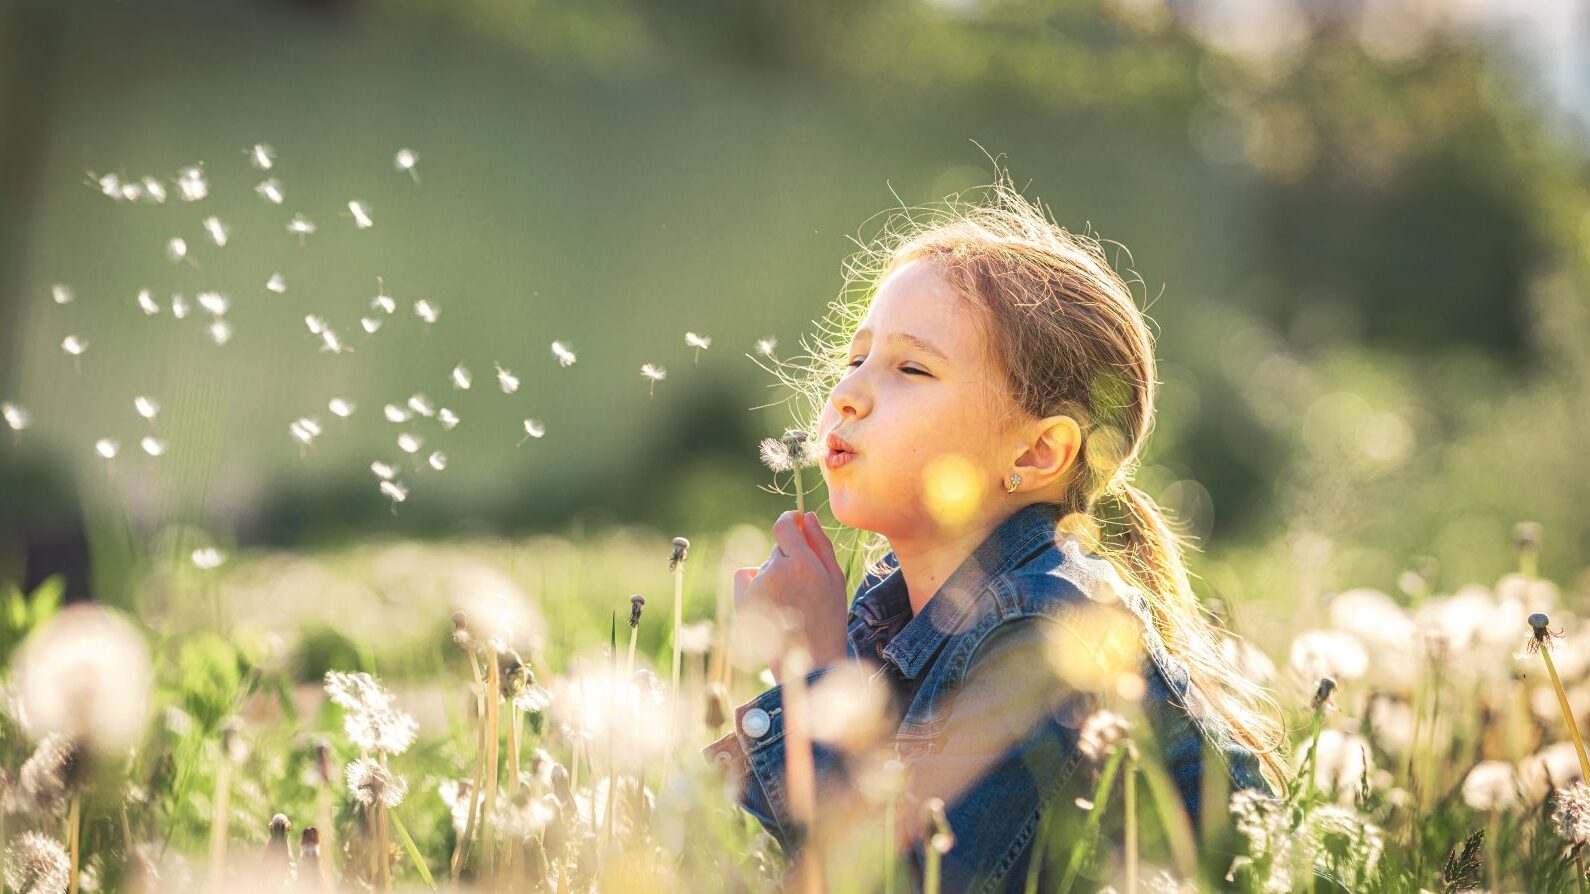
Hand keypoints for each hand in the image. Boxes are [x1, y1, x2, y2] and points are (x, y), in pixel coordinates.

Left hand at [734, 511, 848, 684]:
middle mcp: (775, 572)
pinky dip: (753, 583)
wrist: (810, 660)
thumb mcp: (834, 578)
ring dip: (773, 574)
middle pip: (776, 549)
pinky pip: (744, 576)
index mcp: (801, 563)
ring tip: (789, 602)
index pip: (784, 525)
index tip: (794, 522)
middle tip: (802, 586)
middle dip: (788, 558)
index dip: (789, 520)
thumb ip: (820, 543)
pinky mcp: (742, 601)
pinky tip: (770, 601)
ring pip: (763, 566)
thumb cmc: (829, 618)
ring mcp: (756, 587)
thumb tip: (806, 516)